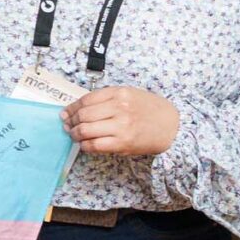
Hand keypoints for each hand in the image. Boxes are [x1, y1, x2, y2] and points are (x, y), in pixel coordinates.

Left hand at [61, 85, 180, 156]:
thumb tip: (79, 108)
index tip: (66, 113)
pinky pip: (95, 145)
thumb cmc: (149, 110)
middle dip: (71, 122)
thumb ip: (106, 98)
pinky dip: (85, 146)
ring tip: (75, 135)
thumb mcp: (129, 95)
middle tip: (68, 125)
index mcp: (119, 93)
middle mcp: (119, 108)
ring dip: (75, 134)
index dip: (71, 108)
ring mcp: (121, 126)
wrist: (173, 126)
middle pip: (83, 115)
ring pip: (85, 130)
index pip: (85, 100)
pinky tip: (85, 144)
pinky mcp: (123, 143)